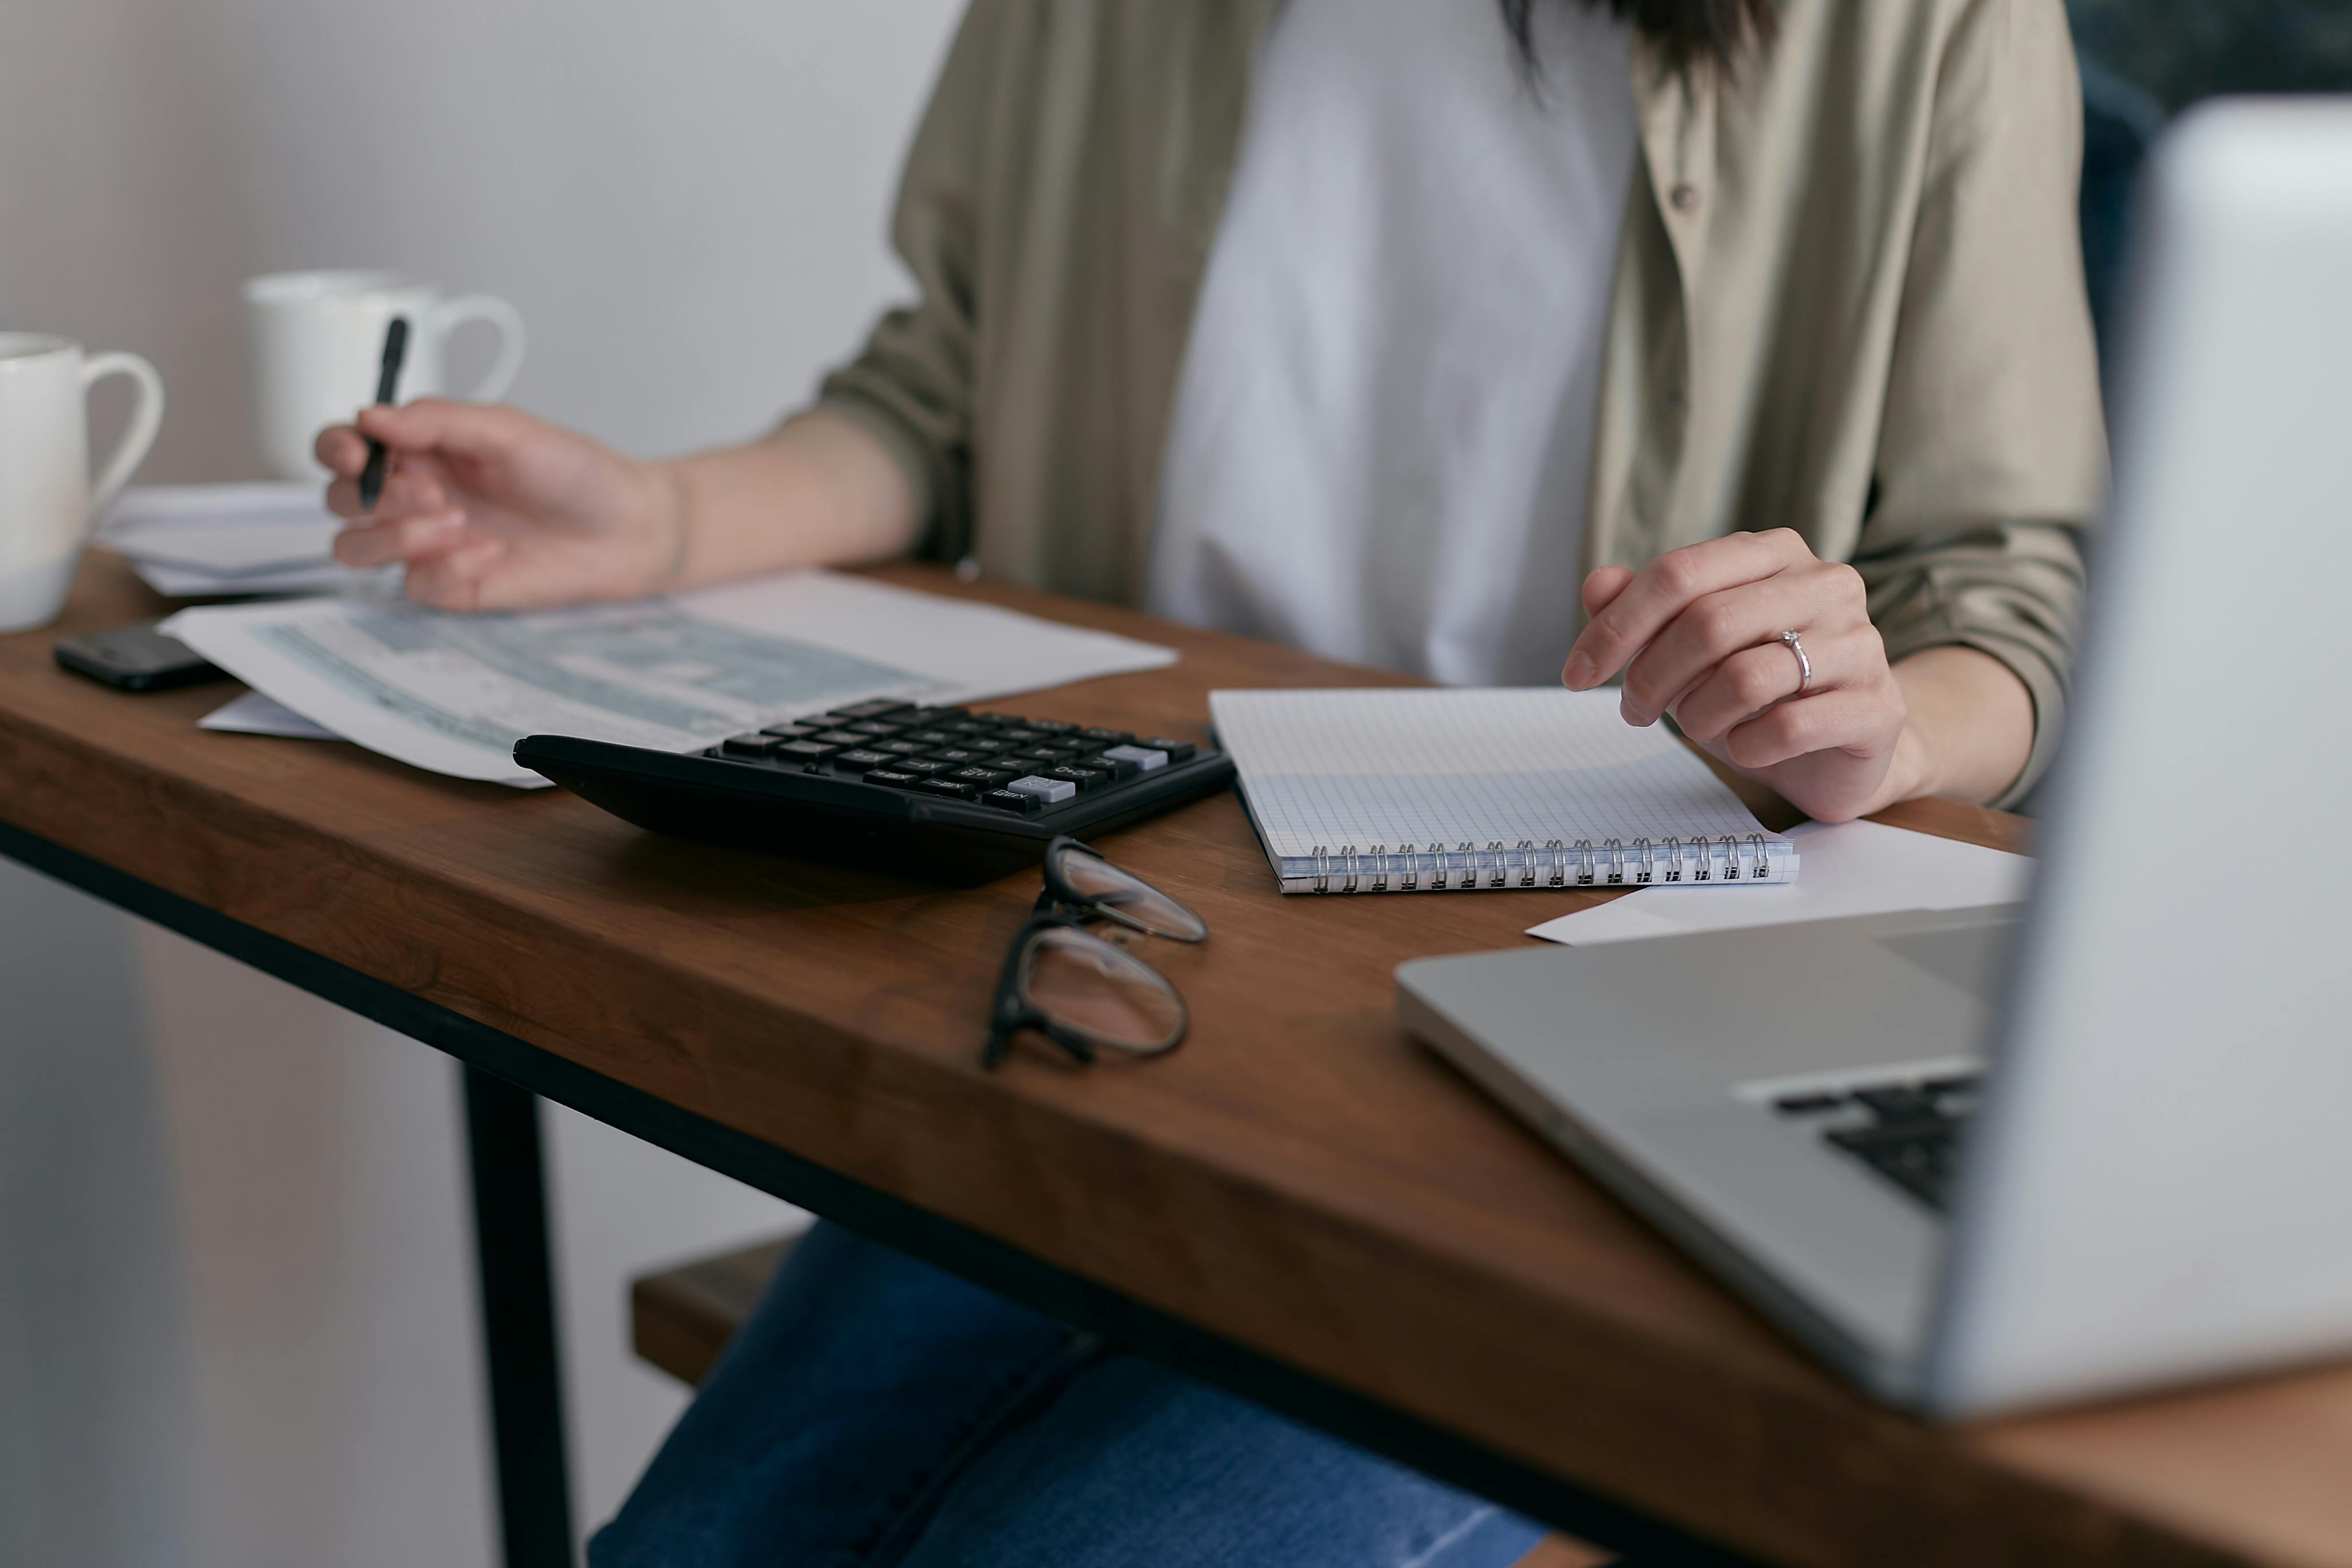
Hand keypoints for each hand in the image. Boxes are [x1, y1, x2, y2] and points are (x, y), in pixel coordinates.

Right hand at [317, 399, 684, 609]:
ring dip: (393, 535)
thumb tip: (370, 415)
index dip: (335, 449)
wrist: (627, 529)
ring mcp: (427, 544)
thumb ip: (437, 420)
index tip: (356, 452)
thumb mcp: (508, 431)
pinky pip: (415, 585)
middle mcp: (414, 495)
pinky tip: (493, 553)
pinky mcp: (451, 585)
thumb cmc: (574, 473)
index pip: (343, 447)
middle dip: (374, 495)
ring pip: (355, 547)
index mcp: (420, 448)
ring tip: (456, 520)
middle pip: (338, 499)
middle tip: (434, 491)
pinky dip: (447, 568)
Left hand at [1561, 529, 1923, 821]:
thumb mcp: (1690, 648)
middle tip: (1634, 710)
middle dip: (1650, 676)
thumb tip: (1597, 585)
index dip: (1616, 626)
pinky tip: (1745, 747)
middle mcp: (1825, 584)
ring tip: (1697, 727)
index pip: (1679, 573)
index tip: (1576, 673)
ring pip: (1745, 677)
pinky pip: (1788, 726)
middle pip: (1707, 623)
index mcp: (1774, 555)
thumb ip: (1645, 611)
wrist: (1841, 748)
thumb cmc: (1758, 691)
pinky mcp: (1877, 706)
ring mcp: (1859, 643)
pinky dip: (1747, 746)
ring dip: (1698, 715)